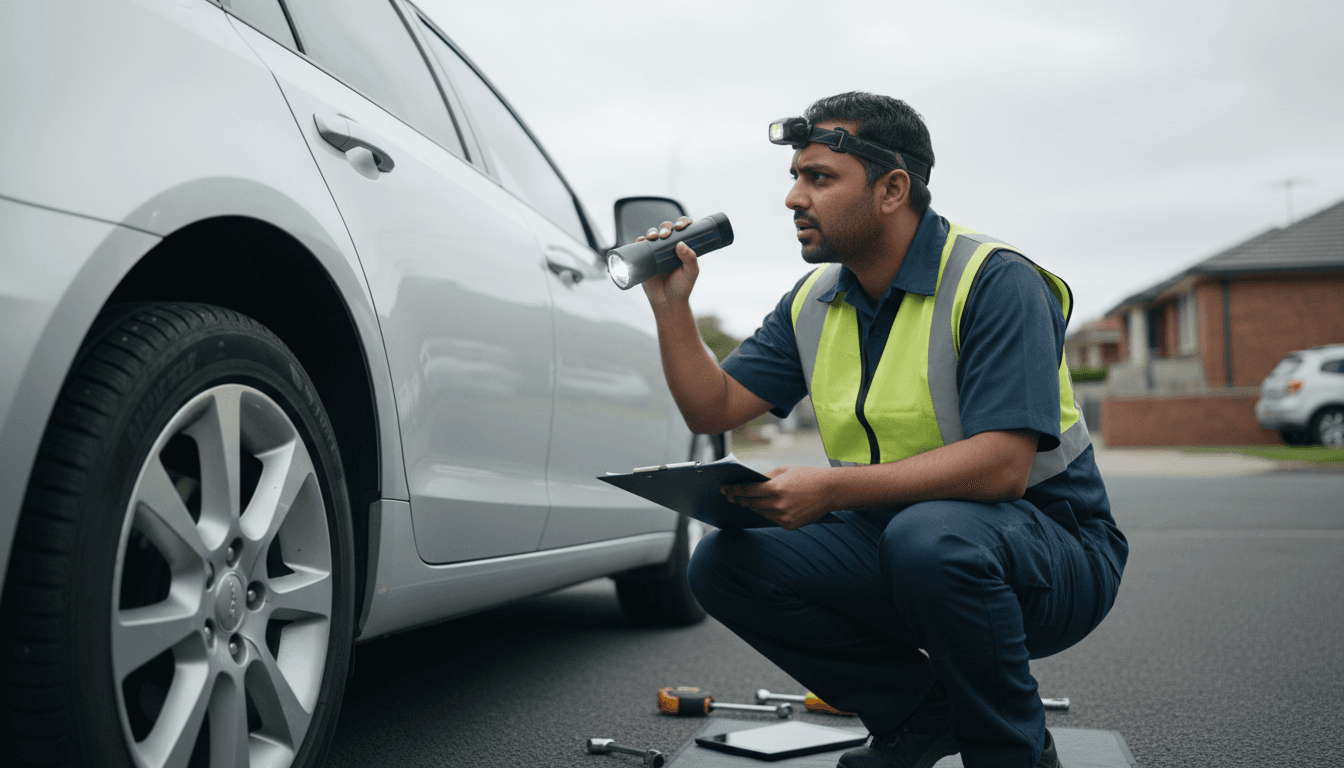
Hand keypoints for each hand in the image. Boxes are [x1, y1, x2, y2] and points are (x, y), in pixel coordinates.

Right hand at [639, 216, 696, 308]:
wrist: (667, 302)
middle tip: (666, 234)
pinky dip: (640, 240)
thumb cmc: (682, 287)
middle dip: (666, 227)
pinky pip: (640, 245)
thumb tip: (680, 244)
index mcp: (683, 247)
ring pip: (653, 234)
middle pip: (666, 229)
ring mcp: (656, 252)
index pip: (683, 230)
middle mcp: (669, 247)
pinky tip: (642, 240)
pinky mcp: (644, 258)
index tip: (682, 226)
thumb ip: (690, 259)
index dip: (683, 222)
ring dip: (652, 231)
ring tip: (654, 237)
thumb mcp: (691, 273)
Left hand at [721, 465, 835, 529]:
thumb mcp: (785, 470)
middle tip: (732, 497)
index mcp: (775, 488)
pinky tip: (766, 507)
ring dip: (754, 506)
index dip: (734, 490)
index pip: (748, 490)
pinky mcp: (789, 525)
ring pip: (761, 512)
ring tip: (747, 501)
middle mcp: (777, 504)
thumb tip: (752, 483)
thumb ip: (767, 477)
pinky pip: (772, 519)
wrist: (830, 491)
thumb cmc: (807, 476)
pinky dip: (768, 512)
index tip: (725, 489)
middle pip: (751, 503)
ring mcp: (783, 517)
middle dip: (741, 499)